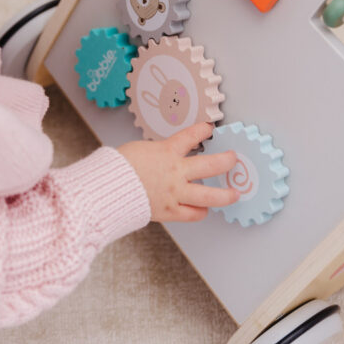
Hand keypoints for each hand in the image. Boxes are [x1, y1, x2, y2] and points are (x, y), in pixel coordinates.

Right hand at [118, 122, 238, 221]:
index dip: (202, 130)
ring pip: (209, 196)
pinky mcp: (170, 211)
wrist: (108, 188)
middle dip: (226, 161)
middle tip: (232, 159)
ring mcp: (175, 193)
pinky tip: (204, 209)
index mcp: (167, 152)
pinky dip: (200, 212)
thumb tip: (163, 156)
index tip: (208, 128)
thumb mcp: (140, 150)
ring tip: (234, 194)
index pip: (191, 136)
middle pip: (211, 165)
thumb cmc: (118, 168)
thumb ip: (157, 153)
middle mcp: (176, 172)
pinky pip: (192, 214)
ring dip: (225, 195)